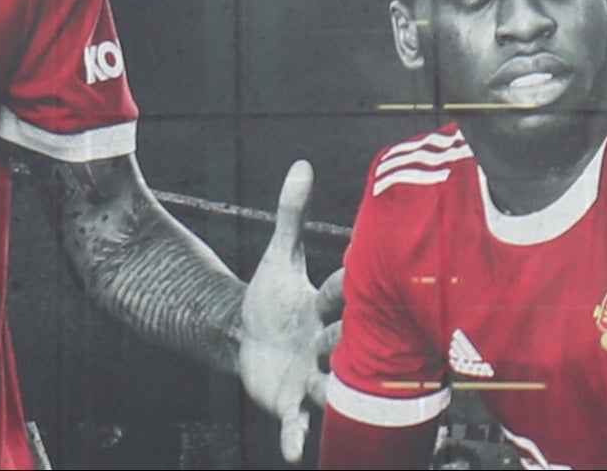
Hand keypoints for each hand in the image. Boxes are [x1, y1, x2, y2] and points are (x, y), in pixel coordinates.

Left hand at [237, 159, 339, 464]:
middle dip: (347, 342)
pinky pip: (298, 423)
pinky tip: (293, 451)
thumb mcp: (279, 256)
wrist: (246, 338)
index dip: (346, 286)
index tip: (360, 274)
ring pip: (331, 389)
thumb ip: (291, 214)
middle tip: (353, 340)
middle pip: (343, 343)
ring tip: (329, 399)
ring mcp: (311, 377)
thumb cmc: (270, 297)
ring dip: (331, 394)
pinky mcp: (291, 403)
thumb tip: (302, 166)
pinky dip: (296, 437)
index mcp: (322, 308)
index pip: (339, 295)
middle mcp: (326, 345)